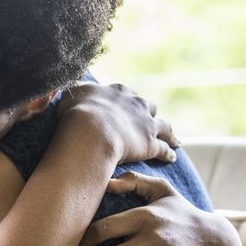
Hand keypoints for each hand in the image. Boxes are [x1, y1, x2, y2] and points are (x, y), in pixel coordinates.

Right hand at [57, 82, 179, 165]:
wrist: (90, 131)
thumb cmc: (76, 113)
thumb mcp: (72, 94)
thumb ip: (77, 90)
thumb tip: (75, 88)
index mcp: (118, 92)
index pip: (126, 93)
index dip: (125, 101)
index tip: (125, 106)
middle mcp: (136, 103)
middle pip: (148, 106)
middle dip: (148, 113)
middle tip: (147, 121)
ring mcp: (146, 123)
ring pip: (164, 126)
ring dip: (168, 132)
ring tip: (173, 139)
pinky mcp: (150, 143)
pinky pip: (164, 148)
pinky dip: (169, 153)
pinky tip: (172, 158)